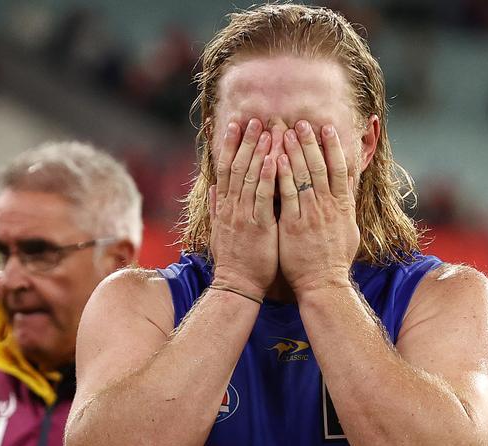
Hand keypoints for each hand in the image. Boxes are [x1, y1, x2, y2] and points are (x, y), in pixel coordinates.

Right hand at [210, 118, 278, 297]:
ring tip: (268, 130)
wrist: (237, 285)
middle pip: (238, 166)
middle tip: (256, 118)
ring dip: (259, 152)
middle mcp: (232, 206)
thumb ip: (217, 208)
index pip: (225, 169)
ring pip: (251, 177)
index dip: (230, 145)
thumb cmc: (234, 259)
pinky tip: (274, 159)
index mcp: (225, 206)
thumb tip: (214, 188)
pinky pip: (264, 197)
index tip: (235, 124)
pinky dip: (268, 177)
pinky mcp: (259, 226)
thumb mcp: (220, 231)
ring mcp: (244, 215)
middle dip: (247, 141)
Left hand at [276, 120, 358, 296]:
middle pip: (319, 166)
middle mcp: (328, 207)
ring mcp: (311, 215)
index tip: (326, 127)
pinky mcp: (293, 225)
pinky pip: (287, 195)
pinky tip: (276, 158)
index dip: (333, 146)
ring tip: (284, 131)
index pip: (339, 169)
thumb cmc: (334, 259)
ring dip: (294, 151)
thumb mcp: (349, 228)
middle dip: (309, 142)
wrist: (323, 284)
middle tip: (300, 121)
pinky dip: (283, 175)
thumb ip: (347, 203)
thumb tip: (349, 182)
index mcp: (342, 206)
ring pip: (303, 176)